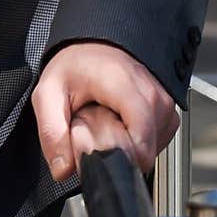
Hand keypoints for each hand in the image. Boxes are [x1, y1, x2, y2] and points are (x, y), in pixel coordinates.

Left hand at [30, 41, 178, 180]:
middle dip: (118, 152)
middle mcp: (151, 93)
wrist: (94, 47)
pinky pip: (157, 142)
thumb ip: (51, 132)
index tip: (100, 152)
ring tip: (108, 123)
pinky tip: (122, 123)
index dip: (120, 157)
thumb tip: (63, 169)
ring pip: (152, 149)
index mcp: (124, 85)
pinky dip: (138, 140)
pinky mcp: (168, 112)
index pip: (141, 137)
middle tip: (96, 129)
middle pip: (144, 149)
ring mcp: (163, 102)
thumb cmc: (75, 66)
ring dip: (128, 146)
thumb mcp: (48, 93)